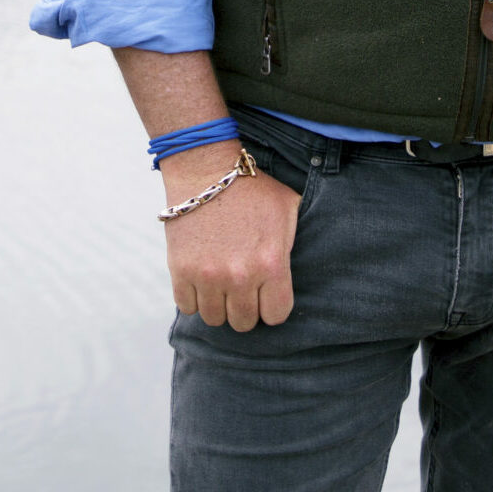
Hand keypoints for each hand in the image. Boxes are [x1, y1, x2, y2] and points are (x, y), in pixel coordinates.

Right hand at [160, 142, 300, 331]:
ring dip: (219, 305)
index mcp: (271, 263)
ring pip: (215, 319)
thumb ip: (294, 243)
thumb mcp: (288, 209)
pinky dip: (194, 297)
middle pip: (244, 322)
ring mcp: (208, 275)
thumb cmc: (252, 188)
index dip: (273, 306)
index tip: (267, 295)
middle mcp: (240, 275)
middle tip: (243, 288)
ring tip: (222, 284)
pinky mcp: (180, 270)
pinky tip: (201, 280)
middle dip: (246, 308)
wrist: (206, 168)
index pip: (276, 315)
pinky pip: (187, 307)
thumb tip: (312, 261)